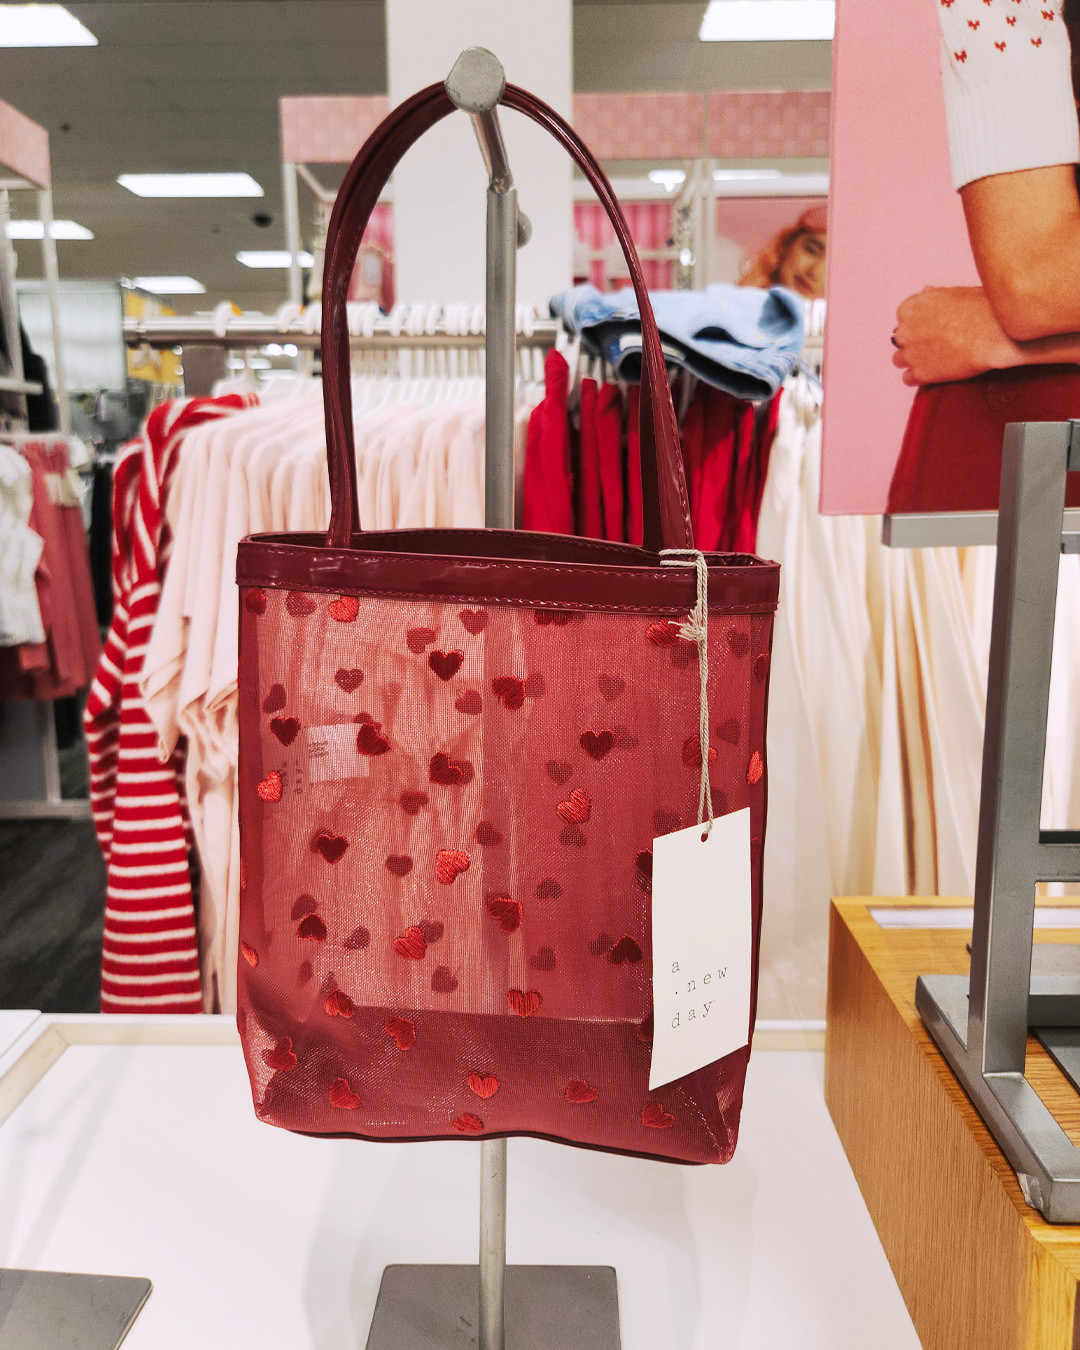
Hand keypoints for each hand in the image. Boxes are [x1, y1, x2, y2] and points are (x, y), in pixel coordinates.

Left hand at [892, 286, 1020, 385]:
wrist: (994, 333)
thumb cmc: (981, 309)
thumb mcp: (954, 292)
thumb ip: (934, 297)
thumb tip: (926, 292)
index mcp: (910, 308)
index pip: (904, 318)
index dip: (918, 324)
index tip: (931, 328)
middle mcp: (905, 331)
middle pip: (900, 340)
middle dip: (914, 342)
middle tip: (934, 344)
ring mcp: (910, 354)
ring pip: (899, 360)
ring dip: (913, 360)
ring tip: (933, 359)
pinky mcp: (919, 374)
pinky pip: (908, 379)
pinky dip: (918, 377)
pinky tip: (933, 373)